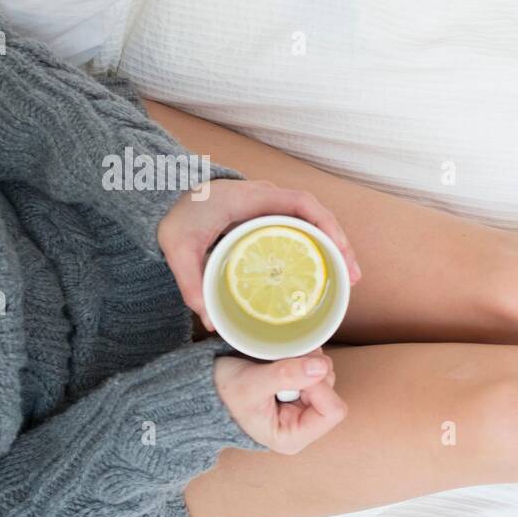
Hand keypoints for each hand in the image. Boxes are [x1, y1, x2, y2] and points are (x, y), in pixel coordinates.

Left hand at [159, 179, 362, 330]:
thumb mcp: (177, 247)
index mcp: (254, 197)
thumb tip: (210, 321)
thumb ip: (190, 282)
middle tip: (353, 277)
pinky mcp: (268, 219)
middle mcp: (268, 198)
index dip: (327, 225)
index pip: (304, 203)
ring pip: (314, 223)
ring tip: (349, 278)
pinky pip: (302, 228)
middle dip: (341, 244)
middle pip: (319, 216)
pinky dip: (319, 246)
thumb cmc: (175, 215)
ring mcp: (271, 208)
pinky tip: (326, 270)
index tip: (340, 251)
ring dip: (335, 247)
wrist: (164, 195)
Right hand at [213, 350, 346, 453]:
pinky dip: (302, 357)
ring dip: (306, 361)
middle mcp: (303, 425)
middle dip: (311, 370)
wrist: (204, 385)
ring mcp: (303, 407)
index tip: (292, 371)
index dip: (318, 386)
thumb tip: (321, 367)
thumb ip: (285, 376)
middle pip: (331, 390)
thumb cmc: (222, 393)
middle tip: (283, 360)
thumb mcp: (250, 384)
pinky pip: (315, 367)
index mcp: (293, 437)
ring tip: (278, 361)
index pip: (332, 410)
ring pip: (325, 375)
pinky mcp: (300, 390)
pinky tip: (281, 359)